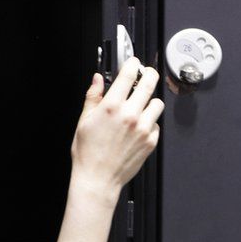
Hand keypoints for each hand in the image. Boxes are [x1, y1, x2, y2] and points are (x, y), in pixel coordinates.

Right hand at [70, 57, 162, 196]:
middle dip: (148, 73)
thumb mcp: (83, 121)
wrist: (98, 179)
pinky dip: (150, 122)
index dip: (132, 63)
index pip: (128, 74)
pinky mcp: (151, 141)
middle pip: (150, 83)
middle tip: (146, 74)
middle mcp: (130, 115)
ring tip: (140, 106)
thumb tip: (96, 79)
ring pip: (157, 103)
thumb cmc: (88, 153)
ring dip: (150, 100)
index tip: (133, 63)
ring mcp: (143, 128)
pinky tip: (138, 127)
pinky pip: (156, 124)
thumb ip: (92, 96)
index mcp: (111, 107)